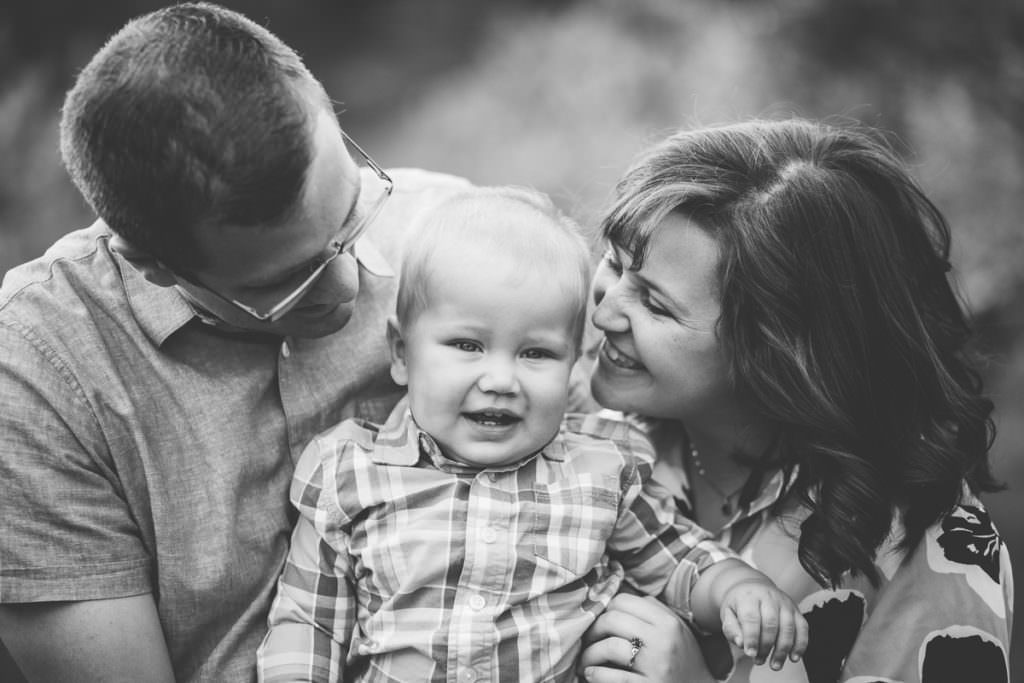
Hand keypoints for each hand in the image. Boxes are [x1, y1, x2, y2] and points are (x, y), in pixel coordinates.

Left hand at [578, 593, 716, 682]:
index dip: (606, 609)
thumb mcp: (677, 630)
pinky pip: (614, 678)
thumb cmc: (684, 660)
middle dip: (593, 630)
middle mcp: (663, 641)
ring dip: (589, 654)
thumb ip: (653, 610)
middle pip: (612, 620)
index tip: (601, 622)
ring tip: (585, 661)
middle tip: (588, 640)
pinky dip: (596, 675)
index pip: (624, 601)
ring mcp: (656, 667)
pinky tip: (591, 674)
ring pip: (610, 647)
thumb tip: (620, 599)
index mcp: (668, 622)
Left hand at [719, 578, 808, 670]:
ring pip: (788, 627)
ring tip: (775, 664)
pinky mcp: (796, 610)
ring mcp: (784, 603)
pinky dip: (800, 645)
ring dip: (783, 649)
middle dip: (766, 646)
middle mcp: (768, 597)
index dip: (751, 638)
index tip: (750, 653)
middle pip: (771, 623)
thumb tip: (741, 643)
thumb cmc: (740, 604)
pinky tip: (793, 657)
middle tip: (759, 660)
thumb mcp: (728, 614)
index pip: (751, 617)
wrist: (752, 587)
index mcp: (748, 596)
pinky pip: (802, 628)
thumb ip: (732, 629)